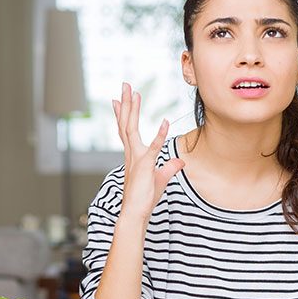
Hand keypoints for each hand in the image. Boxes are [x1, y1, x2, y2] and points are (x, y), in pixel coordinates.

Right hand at [112, 81, 183, 218]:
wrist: (135, 213)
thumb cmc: (145, 198)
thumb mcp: (161, 179)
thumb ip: (170, 168)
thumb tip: (180, 161)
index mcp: (133, 155)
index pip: (125, 130)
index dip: (122, 114)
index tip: (117, 100)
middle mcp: (131, 153)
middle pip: (126, 123)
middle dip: (126, 103)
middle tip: (124, 85)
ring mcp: (137, 158)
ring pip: (131, 129)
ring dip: (133, 110)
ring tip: (134, 93)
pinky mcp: (146, 165)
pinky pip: (154, 147)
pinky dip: (160, 135)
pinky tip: (166, 122)